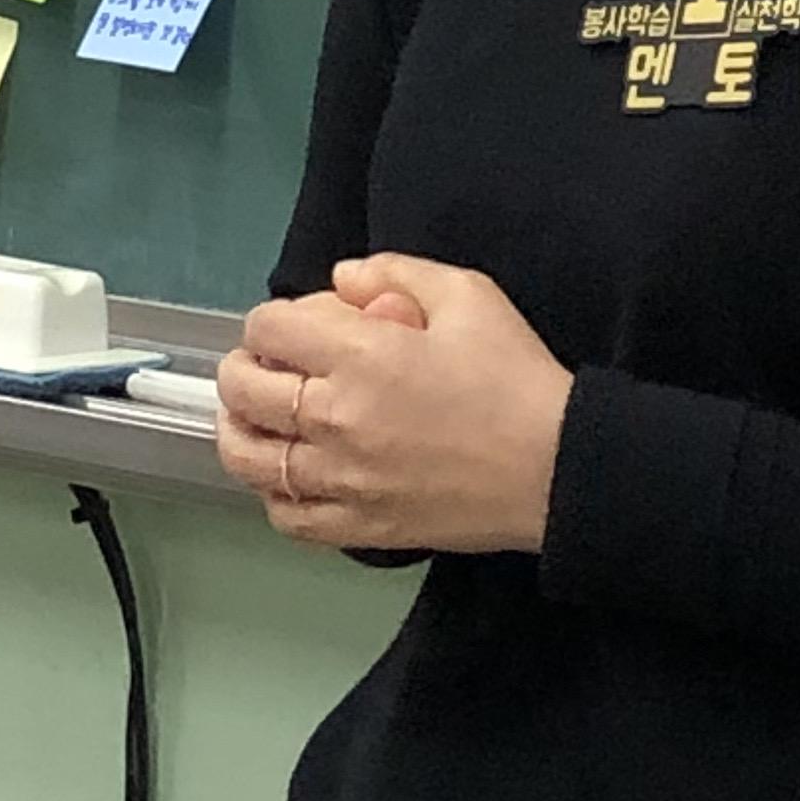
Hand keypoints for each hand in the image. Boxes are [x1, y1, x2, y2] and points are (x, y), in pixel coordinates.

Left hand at [215, 257, 571, 555]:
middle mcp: (336, 419)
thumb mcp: (468, 294)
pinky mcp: (359, 528)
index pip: (268, 329)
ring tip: (257, 420)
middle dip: (245, 367)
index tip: (293, 325)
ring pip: (249, 460)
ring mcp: (342, 481)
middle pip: (243, 391)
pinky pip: (286, 516)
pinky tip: (290, 476)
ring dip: (241, 431)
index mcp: (360, 357)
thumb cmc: (516, 377)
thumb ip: (395, 272)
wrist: (558, 468)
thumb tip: (341, 280)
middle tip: (268, 366)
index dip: (271, 319)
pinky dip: (274, 494)